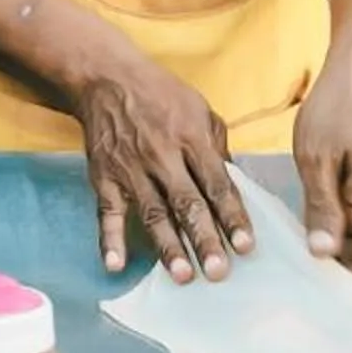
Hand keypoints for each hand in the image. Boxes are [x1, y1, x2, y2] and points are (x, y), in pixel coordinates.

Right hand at [72, 52, 253, 282]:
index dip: (232, 216)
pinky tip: (116, 265)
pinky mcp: (105, 177)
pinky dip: (109, 239)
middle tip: (219, 271)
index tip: (246, 246)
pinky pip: (108, 212)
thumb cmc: (160, 94)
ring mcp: (131, 168)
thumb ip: (218, 148)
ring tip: (183, 276)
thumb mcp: (200, 110)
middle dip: (204, 239)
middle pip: (187, 203)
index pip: (216, 184)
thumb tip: (234, 187)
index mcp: (191, 138)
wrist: (106, 76)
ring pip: (152, 213)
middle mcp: (162, 155)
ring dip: (168, 247)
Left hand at [293, 62, 351, 285]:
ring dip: (336, 246)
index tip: (308, 279)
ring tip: (296, 242)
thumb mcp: (316, 160)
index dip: (345, 282)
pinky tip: (310, 217)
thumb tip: (323, 257)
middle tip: (293, 263)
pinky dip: (340, 228)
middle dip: (337, 268)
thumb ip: (322, 210)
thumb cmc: (334, 112)